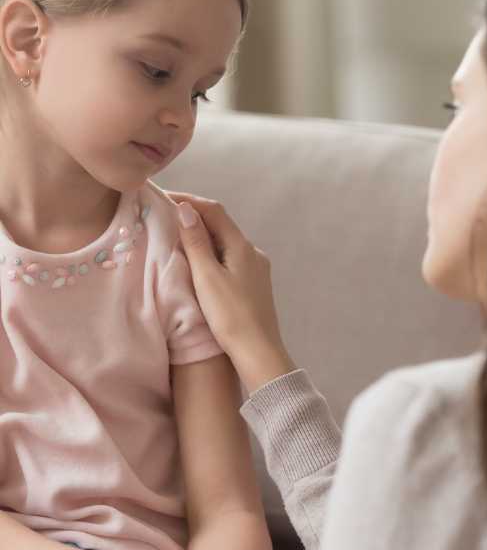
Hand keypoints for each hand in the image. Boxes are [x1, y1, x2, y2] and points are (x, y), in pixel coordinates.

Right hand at [167, 191, 294, 393]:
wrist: (259, 352)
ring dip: (202, 236)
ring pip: (225, 243)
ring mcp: (256, 269)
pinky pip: (229, 258)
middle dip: (194, 217)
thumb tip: (186, 209)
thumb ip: (196, 242)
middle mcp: (253, 252)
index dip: (189, 200)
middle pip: (221, 225)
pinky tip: (198, 264)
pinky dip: (211, 253)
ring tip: (177, 238)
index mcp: (242, 246)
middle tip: (166, 216)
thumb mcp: (207, 277)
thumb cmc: (231, 316)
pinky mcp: (254, 284)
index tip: (164, 198)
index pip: (214, 210)